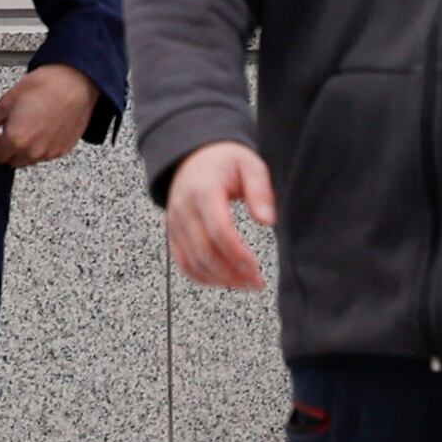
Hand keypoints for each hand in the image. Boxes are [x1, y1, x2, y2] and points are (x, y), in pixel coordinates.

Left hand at [0, 64, 99, 169]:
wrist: (76, 83)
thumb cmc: (44, 87)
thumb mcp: (7, 100)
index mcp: (16, 140)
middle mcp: (33, 151)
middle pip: (11, 161)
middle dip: (6, 148)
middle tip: (7, 129)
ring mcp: (50, 152)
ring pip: (29, 159)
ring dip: (23, 149)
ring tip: (27, 126)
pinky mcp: (64, 149)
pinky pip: (46, 154)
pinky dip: (40, 146)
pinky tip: (42, 128)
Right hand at [164, 140, 277, 290]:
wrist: (192, 156)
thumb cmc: (224, 161)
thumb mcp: (250, 165)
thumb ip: (260, 190)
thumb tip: (267, 220)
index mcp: (203, 191)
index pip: (218, 231)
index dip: (238, 255)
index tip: (257, 269)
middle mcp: (184, 210)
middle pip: (204, 253)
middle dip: (232, 273)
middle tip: (257, 283)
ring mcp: (175, 224)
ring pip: (192, 263)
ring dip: (219, 279)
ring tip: (245, 284)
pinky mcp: (173, 234)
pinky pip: (183, 263)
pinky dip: (202, 277)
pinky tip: (224, 280)